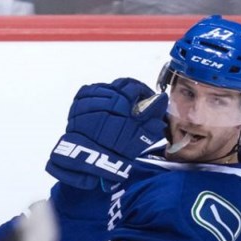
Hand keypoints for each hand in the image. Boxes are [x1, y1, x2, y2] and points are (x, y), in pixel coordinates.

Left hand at [46, 78, 167, 189]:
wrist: (88, 156)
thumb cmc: (117, 148)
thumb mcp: (141, 135)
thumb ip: (152, 116)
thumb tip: (161, 100)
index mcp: (123, 101)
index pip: (136, 87)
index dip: (143, 91)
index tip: (146, 98)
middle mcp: (107, 94)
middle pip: (121, 84)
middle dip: (129, 90)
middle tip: (132, 100)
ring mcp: (91, 96)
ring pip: (106, 87)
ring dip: (114, 93)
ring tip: (116, 105)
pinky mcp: (78, 101)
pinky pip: (90, 91)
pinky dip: (98, 94)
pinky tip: (101, 104)